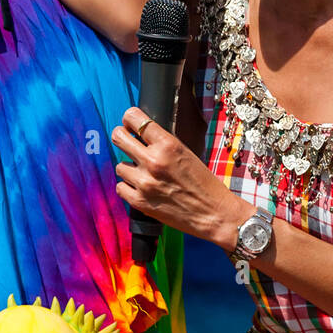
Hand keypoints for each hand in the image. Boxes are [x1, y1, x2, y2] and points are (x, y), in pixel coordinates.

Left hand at [112, 106, 244, 246]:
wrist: (213, 214)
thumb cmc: (204, 183)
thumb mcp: (186, 153)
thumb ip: (162, 143)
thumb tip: (140, 134)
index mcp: (168, 144)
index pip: (135, 118)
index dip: (129, 119)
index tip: (130, 124)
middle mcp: (153, 161)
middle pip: (118, 137)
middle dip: (121, 137)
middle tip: (127, 142)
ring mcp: (144, 182)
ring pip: (120, 165)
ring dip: (129, 168)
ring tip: (144, 174)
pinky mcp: (139, 202)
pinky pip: (120, 187)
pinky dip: (129, 187)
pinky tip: (142, 188)